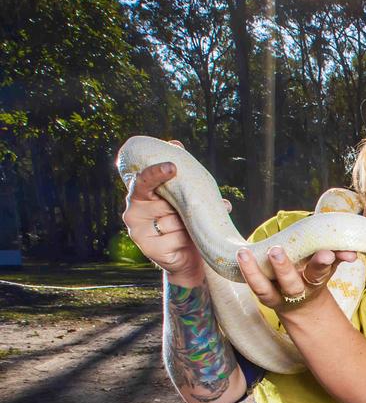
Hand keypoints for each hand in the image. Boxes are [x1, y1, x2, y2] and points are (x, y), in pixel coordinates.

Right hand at [120, 141, 207, 284]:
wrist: (187, 259)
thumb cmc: (183, 223)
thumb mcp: (182, 199)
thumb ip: (178, 175)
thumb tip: (175, 144)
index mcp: (138, 197)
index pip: (143, 182)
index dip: (156, 173)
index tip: (172, 167)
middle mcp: (133, 214)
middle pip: (165, 202)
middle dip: (182, 205)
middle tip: (191, 211)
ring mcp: (139, 233)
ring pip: (176, 220)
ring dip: (192, 222)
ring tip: (194, 228)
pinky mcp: (151, 250)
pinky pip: (180, 237)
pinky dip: (192, 237)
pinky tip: (192, 241)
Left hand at [236, 246, 356, 312]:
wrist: (303, 306)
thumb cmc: (314, 276)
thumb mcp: (329, 267)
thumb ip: (338, 256)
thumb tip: (351, 252)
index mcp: (315, 282)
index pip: (319, 272)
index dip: (322, 263)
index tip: (326, 253)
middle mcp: (296, 291)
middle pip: (291, 284)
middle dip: (284, 269)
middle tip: (276, 251)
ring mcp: (278, 295)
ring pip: (264, 288)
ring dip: (254, 272)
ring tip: (244, 253)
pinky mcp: (264, 295)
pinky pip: (254, 286)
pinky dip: (246, 272)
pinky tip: (240, 255)